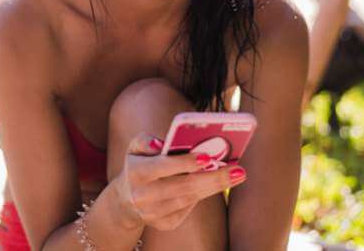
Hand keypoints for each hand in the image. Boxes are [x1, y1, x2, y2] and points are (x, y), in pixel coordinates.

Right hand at [113, 133, 246, 231]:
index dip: (185, 162)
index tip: (208, 157)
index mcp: (136, 172)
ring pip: (189, 199)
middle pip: (183, 186)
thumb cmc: (138, 165)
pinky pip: (187, 210)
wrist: (125, 200)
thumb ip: (146, 140)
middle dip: (213, 178)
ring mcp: (153, 213)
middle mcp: (142, 195)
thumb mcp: (135, 148)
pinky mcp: (163, 224)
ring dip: (214, 187)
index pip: (163, 166)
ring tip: (235, 175)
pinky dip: (201, 196)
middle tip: (237, 170)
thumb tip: (164, 143)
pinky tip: (213, 185)